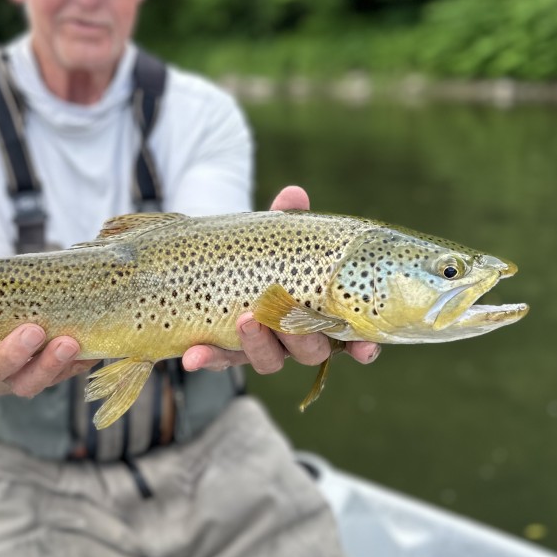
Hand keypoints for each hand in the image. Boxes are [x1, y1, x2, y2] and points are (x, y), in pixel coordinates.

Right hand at [0, 311, 93, 397]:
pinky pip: (58, 378)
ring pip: (27, 383)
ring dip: (49, 365)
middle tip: (32, 332)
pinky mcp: (39, 380)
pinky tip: (89, 351)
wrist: (2, 330)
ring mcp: (10, 381)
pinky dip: (75, 365)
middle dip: (10, 354)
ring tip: (69, 343)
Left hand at [182, 185, 380, 375]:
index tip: (365, 349)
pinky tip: (191, 356)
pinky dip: (208, 358)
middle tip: (286, 321)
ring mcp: (263, 347)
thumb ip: (288, 219)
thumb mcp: (277, 237)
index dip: (361, 348)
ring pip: (269, 361)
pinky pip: (221, 359)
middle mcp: (296, 339)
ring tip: (245, 319)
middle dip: (300, 339)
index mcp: (321, 314)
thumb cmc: (268, 254)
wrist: (225, 263)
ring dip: (258, 345)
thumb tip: (293, 195)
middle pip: (309, 352)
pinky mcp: (229, 351)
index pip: (350, 339)